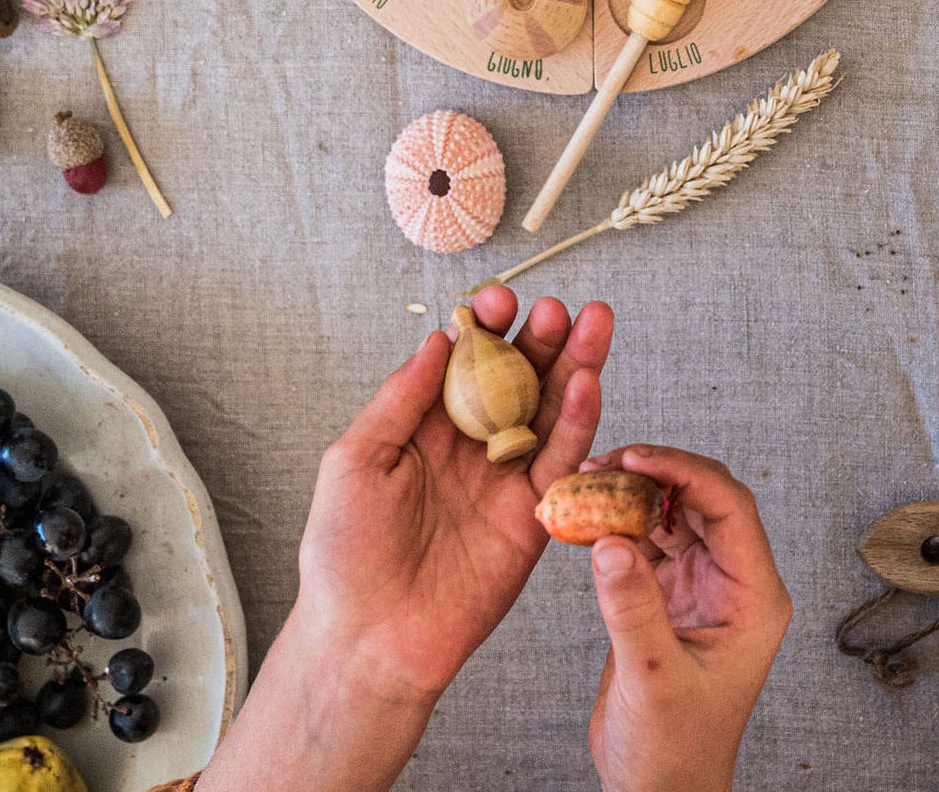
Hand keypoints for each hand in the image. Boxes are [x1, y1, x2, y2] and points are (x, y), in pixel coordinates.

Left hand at [198, 285, 612, 791]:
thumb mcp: (356, 459)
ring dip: (575, 365)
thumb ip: (402, 397)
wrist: (368, 639)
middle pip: (520, 377)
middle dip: (541, 338)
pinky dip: (580, 422)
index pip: (468, 361)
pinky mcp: (535, 516)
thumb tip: (437, 338)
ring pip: (551, 410)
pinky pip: (562, 462)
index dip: (487, 328)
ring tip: (593, 323)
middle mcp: (474, 444)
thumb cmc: (345, 553)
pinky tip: (588, 384)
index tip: (499, 300)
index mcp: (428, 424)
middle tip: (556, 307)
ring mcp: (507, 478)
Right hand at [582, 446, 791, 791]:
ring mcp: (700, 584)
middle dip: (654, 473)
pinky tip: (585, 513)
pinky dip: (616, 520)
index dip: (685, 473)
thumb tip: (611, 541)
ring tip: (587, 479)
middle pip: (702, 499)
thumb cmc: (673, 752)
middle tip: (605, 461)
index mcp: (753, 598)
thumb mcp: (653, 678)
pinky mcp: (667, 593)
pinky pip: (645, 538)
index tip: (636, 458)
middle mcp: (733, 582)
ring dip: (631, 492)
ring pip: (671, 512)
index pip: (730, 509)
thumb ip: (633, 609)